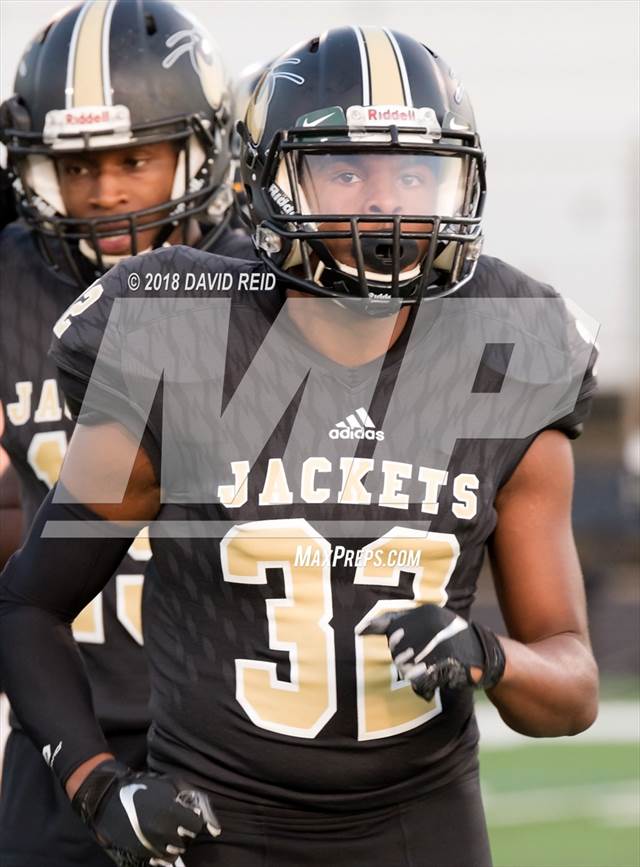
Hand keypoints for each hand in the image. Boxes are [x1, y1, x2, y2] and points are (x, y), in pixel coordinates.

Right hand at [71, 759, 220, 866]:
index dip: (192, 819)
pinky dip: (160, 851)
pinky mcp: (139, 854)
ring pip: (173, 854)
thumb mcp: (173, 784)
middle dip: (182, 831)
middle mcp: (161, 832)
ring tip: (162, 828)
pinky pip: (159, 860)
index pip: (196, 827)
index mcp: (171, 812)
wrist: (109, 798)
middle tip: (171, 820)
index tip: (184, 814)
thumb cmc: (145, 786)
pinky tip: (154, 837)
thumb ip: (199, 802)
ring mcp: (149, 845)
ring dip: (172, 842)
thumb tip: (216, 830)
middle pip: (185, 842)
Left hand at [362, 604, 505, 700]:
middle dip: (401, 659)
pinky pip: (421, 679)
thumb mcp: (431, 622)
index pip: (393, 626)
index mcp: (426, 613)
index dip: (381, 632)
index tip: (360, 632)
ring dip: (412, 673)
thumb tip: (366, 627)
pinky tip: (432, 681)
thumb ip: (403, 623)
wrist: (485, 654)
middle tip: (417, 662)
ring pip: (406, 666)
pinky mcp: (445, 663)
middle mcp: (430, 625)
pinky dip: (424, 684)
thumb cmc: (450, 638)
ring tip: (426, 670)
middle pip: (396, 649)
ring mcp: (438, 644)